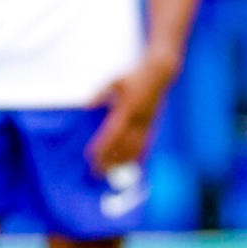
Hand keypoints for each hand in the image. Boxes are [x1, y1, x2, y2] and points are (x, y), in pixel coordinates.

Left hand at [87, 55, 174, 175]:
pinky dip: (138, 157)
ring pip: (135, 149)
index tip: (91, 157)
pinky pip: (145, 145)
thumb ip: (100, 94)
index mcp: (127, 109)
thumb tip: (87, 107)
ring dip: (122, 162)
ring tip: (111, 173)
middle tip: (97, 172)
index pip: (112, 133)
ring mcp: (147, 124)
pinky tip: (132, 166)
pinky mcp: (152, 126)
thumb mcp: (115, 81)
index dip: (103, 146)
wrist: (160, 74)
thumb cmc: (134, 76)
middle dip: (110, 160)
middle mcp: (138, 120)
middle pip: (123, 146)